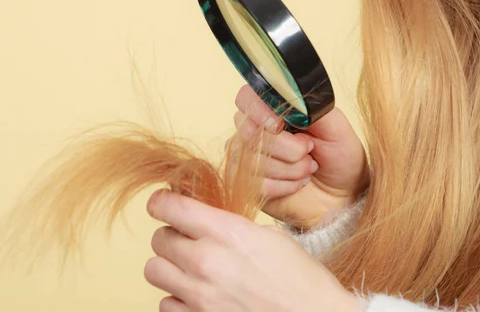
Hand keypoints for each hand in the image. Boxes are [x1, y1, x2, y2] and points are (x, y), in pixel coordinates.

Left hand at [144, 189, 359, 311]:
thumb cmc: (301, 279)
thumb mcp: (271, 237)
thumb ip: (232, 227)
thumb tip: (205, 221)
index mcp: (228, 233)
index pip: (171, 207)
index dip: (162, 202)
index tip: (164, 203)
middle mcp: (206, 262)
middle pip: (158, 239)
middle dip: (172, 235)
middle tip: (189, 238)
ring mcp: (199, 297)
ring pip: (154, 270)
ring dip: (170, 265)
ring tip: (191, 267)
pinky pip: (165, 303)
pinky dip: (177, 298)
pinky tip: (200, 294)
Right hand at [229, 85, 369, 229]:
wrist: (343, 192)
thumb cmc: (339, 155)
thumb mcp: (335, 125)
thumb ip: (311, 107)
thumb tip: (289, 101)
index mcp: (273, 108)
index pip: (246, 98)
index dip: (259, 111)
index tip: (281, 124)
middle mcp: (254, 129)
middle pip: (250, 133)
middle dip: (288, 148)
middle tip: (310, 150)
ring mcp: (248, 157)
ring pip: (255, 161)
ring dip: (292, 169)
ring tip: (309, 167)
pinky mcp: (250, 185)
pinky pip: (258, 185)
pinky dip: (286, 186)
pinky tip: (298, 183)